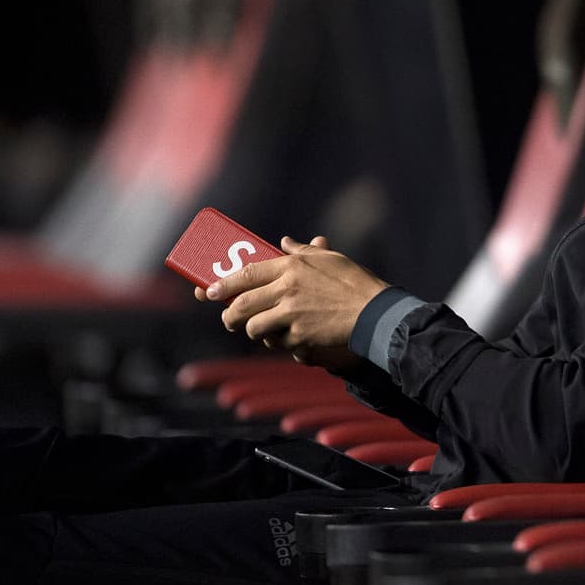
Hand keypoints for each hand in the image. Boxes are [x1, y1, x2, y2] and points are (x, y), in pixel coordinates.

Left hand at [202, 235, 388, 359]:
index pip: (247, 273)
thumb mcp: (328, 259)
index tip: (210, 290)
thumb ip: (301, 251)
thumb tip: (284, 242)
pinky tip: (289, 338)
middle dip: (229, 315)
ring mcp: (292, 314)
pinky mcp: (300, 335)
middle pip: (242, 304)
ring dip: (252, 331)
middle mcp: (287, 289)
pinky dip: (280, 342)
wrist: (374, 313)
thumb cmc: (354, 282)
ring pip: (254, 326)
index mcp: (291, 266)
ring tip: (257, 331)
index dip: (224, 283)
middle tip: (228, 319)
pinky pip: (278, 342)